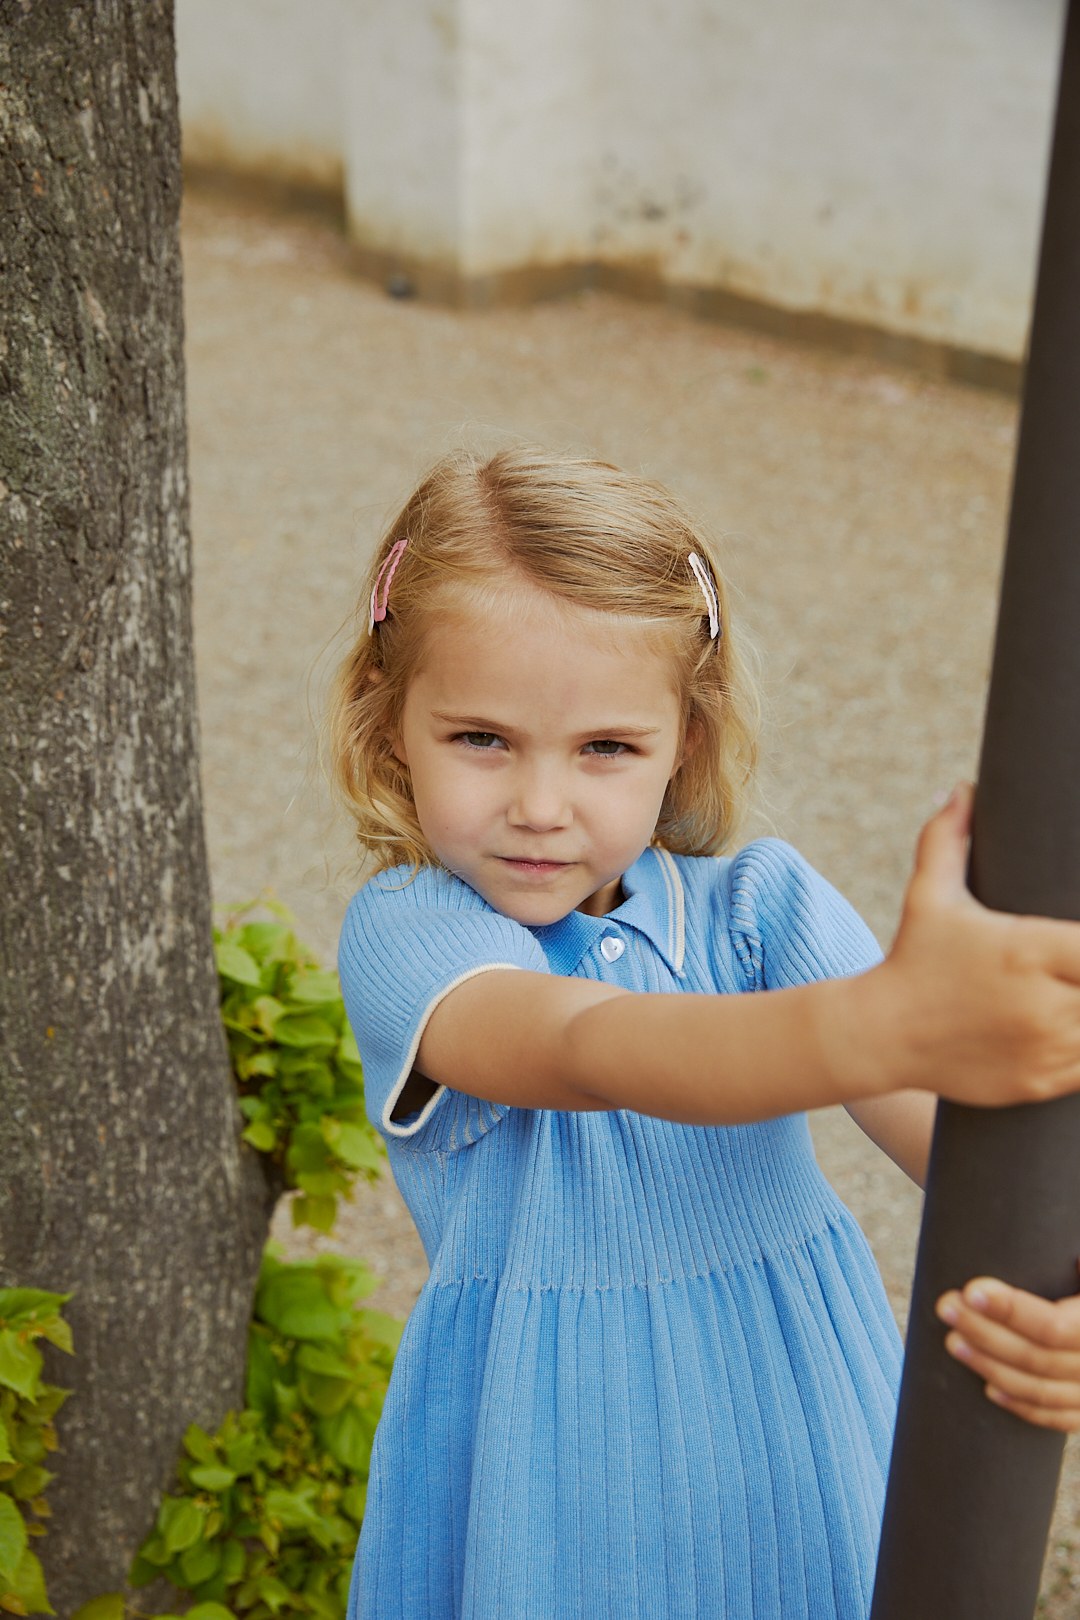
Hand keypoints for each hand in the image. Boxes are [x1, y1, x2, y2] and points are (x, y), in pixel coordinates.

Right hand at [860, 783, 1079, 1108]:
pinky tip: (1071, 1022)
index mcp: (1027, 950)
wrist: (880, 1035)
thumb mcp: (928, 894)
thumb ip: (948, 838)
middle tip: (1078, 967)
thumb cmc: (913, 957)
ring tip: (1074, 989)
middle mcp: (1041, 1002)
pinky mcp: (1039, 1082)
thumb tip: (962, 790)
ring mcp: (1043, 1048)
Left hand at [936, 1270, 1079, 1430]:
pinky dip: (1023, 1407)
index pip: (1054, 1327)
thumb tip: (1061, 1244)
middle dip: (986, 1333)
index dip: (1011, 1310)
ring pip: (1043, 1391)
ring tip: (953, 1341)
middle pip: (1039, 1358)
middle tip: (945, 1306)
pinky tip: (989, 1388)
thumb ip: (1074, 1263)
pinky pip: (1062, 1418)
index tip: (970, 1290)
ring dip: (991, 1367)